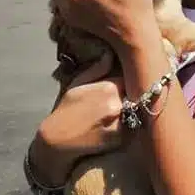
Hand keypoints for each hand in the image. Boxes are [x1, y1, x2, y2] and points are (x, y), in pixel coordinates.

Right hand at [31, 54, 125, 185]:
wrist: (58, 140)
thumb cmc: (66, 109)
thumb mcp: (77, 83)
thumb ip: (97, 68)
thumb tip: (110, 54)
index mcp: (109, 88)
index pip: (130, 78)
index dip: (127, 81)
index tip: (123, 83)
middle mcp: (118, 105)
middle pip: (135, 95)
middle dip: (130, 95)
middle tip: (122, 98)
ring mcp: (122, 124)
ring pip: (136, 111)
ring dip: (132, 110)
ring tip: (115, 112)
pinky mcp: (122, 140)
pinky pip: (133, 127)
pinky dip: (128, 125)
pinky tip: (112, 125)